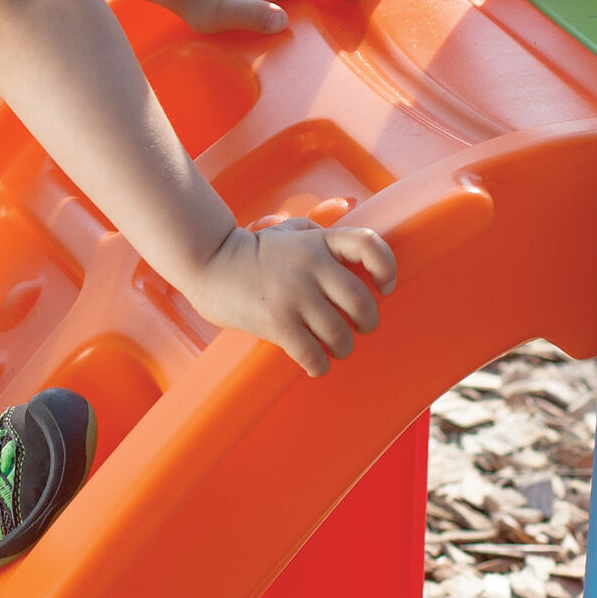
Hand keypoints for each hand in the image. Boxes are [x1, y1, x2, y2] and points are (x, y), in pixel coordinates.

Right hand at [186, 219, 397, 375]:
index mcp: (320, 243)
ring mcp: (296, 296)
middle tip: (359, 329)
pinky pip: (313, 354)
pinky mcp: (277, 323)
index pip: (370, 245)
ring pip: (340, 335)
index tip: (384, 286)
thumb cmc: (252, 251)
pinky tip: (315, 365)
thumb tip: (346, 251)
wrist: (209, 263)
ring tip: (335, 349)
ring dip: (343, 348)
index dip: (386, 268)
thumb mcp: (289, 232)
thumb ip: (318, 236)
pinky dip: (319, 365)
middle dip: (367, 323)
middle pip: (363, 302)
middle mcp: (313, 267)